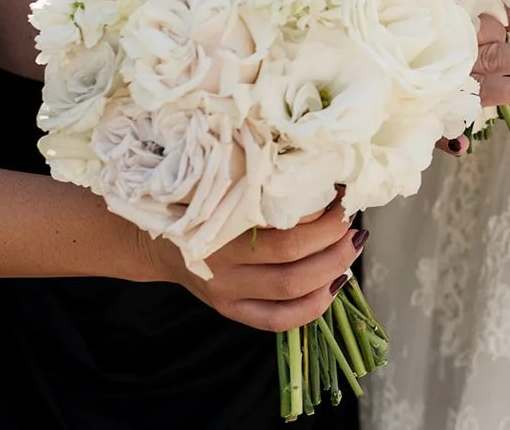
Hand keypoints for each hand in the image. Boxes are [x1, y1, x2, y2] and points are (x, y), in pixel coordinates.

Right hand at [144, 201, 363, 331]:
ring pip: (292, 291)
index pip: (279, 221)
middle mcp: (223, 264)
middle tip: (350, 219)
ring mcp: (227, 294)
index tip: (339, 192)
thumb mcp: (223, 189)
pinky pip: (279, 320)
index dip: (319, 211)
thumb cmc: (199, 206)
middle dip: (333, 238)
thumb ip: (264, 189)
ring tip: (351, 246)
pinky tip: (336, 283)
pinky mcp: (232, 312)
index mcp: (219, 225)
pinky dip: (315, 305)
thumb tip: (324, 188)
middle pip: (292, 257)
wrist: (158, 244)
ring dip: (333, 268)